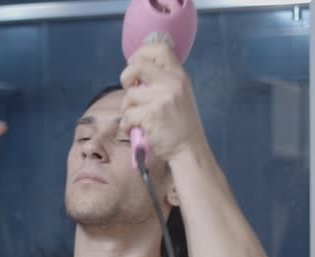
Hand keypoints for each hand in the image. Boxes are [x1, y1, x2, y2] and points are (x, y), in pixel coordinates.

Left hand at [118, 43, 207, 162]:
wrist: (189, 150)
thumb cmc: (180, 125)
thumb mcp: (179, 95)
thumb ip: (162, 81)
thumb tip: (135, 69)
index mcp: (179, 76)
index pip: (160, 48)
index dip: (141, 52)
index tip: (135, 64)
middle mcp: (172, 83)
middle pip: (137, 65)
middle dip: (126, 77)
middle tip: (130, 91)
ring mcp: (162, 98)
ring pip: (129, 96)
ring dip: (127, 109)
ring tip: (137, 119)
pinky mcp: (152, 115)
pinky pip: (127, 115)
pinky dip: (126, 125)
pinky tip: (135, 130)